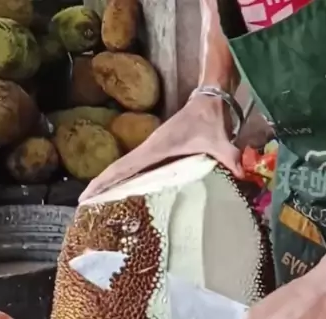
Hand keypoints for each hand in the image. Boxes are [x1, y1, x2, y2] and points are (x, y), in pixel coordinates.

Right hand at [79, 95, 243, 201]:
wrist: (209, 99)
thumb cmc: (209, 118)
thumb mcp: (218, 139)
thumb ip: (229, 157)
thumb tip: (241, 173)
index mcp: (154, 150)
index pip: (122, 168)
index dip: (103, 183)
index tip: (85, 198)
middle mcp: (147, 152)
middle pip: (117, 173)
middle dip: (99, 190)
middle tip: (83, 211)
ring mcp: (151, 154)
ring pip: (125, 173)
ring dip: (110, 188)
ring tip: (96, 209)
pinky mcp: (157, 156)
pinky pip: (137, 173)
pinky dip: (125, 184)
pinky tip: (122, 199)